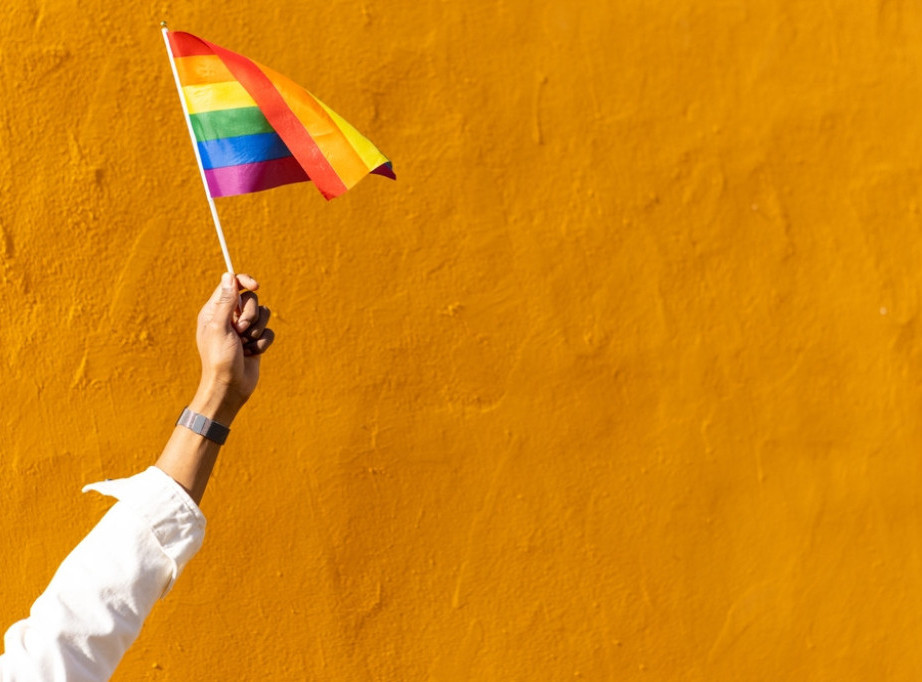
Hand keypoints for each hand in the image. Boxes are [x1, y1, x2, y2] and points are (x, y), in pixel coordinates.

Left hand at [191, 272, 274, 423]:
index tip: (255, 286)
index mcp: (215, 310)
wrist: (230, 387)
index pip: (232, 285)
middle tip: (240, 331)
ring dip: (257, 330)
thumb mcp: (220, 327)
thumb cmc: (219, 359)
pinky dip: (263, 343)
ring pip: (263, 314)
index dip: (245, 282)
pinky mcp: (256, 340)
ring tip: (246, 344)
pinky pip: (269, 331)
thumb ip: (225, 301)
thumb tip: (228, 275)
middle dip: (250, 315)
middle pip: (251, 299)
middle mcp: (230, 317)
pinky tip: (252, 354)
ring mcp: (244, 329)